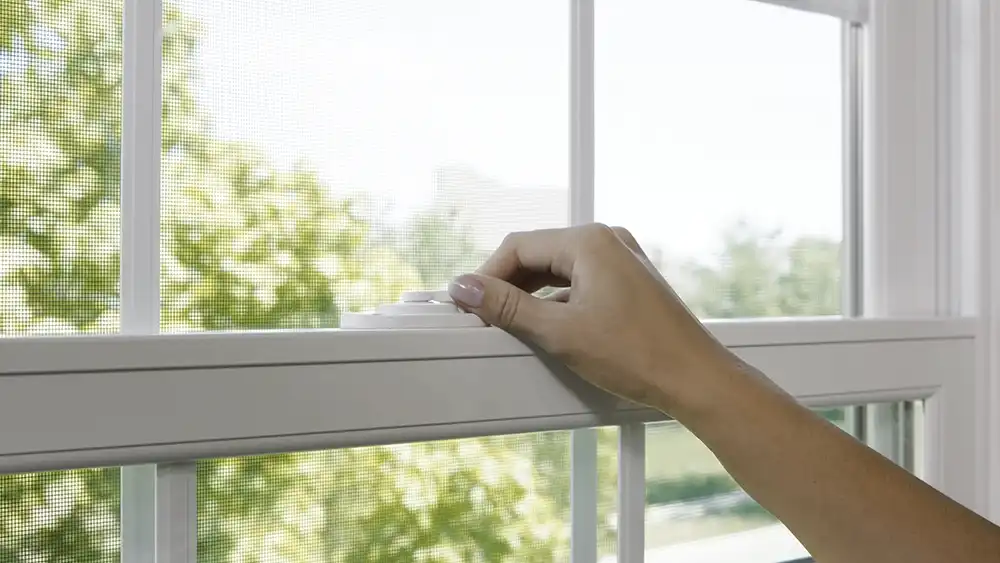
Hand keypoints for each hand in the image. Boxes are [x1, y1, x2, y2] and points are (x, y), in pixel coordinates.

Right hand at [448, 224, 741, 414]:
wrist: (697, 380)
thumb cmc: (637, 354)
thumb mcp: (560, 331)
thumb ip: (508, 307)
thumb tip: (464, 288)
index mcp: (589, 241)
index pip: (519, 246)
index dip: (487, 276)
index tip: (467, 305)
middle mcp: (607, 241)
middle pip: (538, 254)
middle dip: (508, 285)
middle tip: (484, 318)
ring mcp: (622, 260)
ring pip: (558, 270)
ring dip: (531, 295)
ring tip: (510, 326)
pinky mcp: (630, 282)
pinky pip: (580, 282)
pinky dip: (557, 301)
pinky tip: (545, 327)